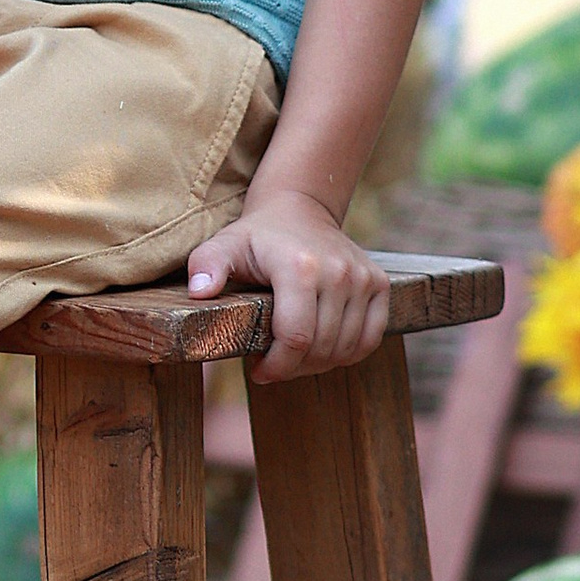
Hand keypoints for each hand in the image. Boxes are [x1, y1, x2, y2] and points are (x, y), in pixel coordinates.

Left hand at [188, 189, 389, 383]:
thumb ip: (206, 266)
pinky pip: (370, 339)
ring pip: (346, 349)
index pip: (296, 337)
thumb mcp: (224, 245)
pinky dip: (348, 353)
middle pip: (320, 348)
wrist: (299, 208)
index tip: (258, 371)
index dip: (277, 366)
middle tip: (273, 364)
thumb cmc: (257, 236)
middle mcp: (339, 273)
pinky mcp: (379, 283)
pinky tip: (323, 349)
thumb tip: (200, 292)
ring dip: (318, 364)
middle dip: (293, 367)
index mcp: (300, 267)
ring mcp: (363, 278)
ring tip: (294, 356)